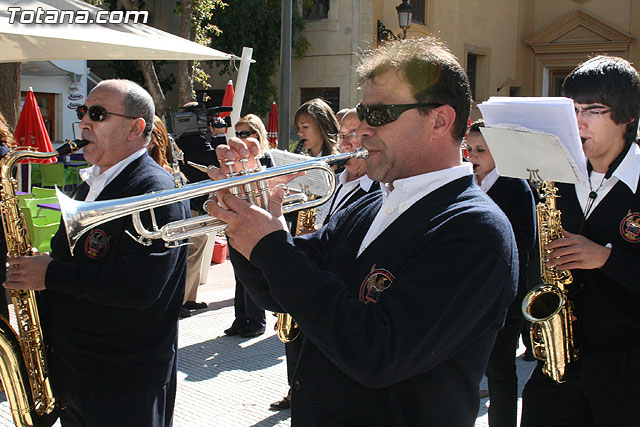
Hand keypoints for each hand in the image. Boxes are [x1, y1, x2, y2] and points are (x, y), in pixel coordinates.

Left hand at [3, 253, 52, 290]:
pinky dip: (8, 285)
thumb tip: (34, 250)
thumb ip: (36, 253)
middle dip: (11, 270)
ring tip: (10, 277)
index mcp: (26, 260)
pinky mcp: (26, 285)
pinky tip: (5, 284)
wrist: (55, 274)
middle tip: (12, 270)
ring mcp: (23, 277)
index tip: (9, 263)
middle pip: (11, 269)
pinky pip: (13, 285)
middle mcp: (23, 268)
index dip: (10, 262)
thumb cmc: (50, 265)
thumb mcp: (43, 256)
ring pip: (11, 277)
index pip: (12, 260)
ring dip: (10, 277)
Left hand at [205, 138, 298, 258]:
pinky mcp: (234, 243)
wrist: (274, 254)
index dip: (225, 195)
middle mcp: (238, 221)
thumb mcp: (277, 216)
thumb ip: (275, 202)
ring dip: (229, 223)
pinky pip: (231, 236)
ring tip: (241, 225)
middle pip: (216, 210)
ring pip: (225, 224)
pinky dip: (235, 235)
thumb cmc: (276, 235)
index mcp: (248, 211)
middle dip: (211, 204)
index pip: (228, 198)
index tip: (226, 194)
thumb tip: (280, 192)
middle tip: (212, 202)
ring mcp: (234, 233)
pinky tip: (245, 236)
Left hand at [545, 229, 611, 269]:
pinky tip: (558, 267)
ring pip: (564, 259)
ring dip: (555, 262)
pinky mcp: (582, 264)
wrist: (604, 255)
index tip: (546, 247)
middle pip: (561, 251)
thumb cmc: (591, 246)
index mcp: (576, 240)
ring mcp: (580, 256)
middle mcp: (578, 248)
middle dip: (552, 255)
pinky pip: (570, 265)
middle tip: (547, 257)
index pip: (561, 241)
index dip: (552, 244)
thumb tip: (561, 229)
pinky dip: (563, 267)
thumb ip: (570, 235)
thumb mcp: (581, 238)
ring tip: (550, 264)